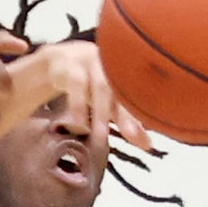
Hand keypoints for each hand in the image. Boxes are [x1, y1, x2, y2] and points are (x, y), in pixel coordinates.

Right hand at [17, 40, 156, 155]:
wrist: (59, 61)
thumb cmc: (92, 83)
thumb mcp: (109, 103)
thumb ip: (128, 121)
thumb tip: (148, 145)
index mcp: (126, 75)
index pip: (137, 97)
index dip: (142, 118)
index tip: (146, 141)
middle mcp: (112, 66)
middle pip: (122, 90)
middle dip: (126, 115)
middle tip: (130, 136)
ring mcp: (92, 62)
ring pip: (100, 86)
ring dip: (101, 112)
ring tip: (100, 136)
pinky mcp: (70, 65)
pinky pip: (75, 83)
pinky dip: (77, 105)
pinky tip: (77, 124)